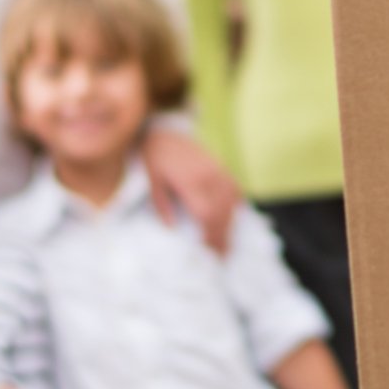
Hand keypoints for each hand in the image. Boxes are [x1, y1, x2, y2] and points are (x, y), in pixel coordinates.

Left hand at [142, 127, 238, 254]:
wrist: (167, 131)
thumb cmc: (155, 157)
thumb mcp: (152, 180)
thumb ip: (161, 203)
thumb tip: (170, 227)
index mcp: (191, 181)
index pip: (206, 214)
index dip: (210, 234)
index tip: (209, 252)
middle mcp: (209, 176)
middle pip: (221, 212)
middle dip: (222, 236)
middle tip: (222, 257)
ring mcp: (218, 171)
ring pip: (230, 203)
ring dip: (230, 225)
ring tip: (227, 244)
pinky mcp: (222, 167)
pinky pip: (234, 190)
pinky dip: (236, 206)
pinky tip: (234, 219)